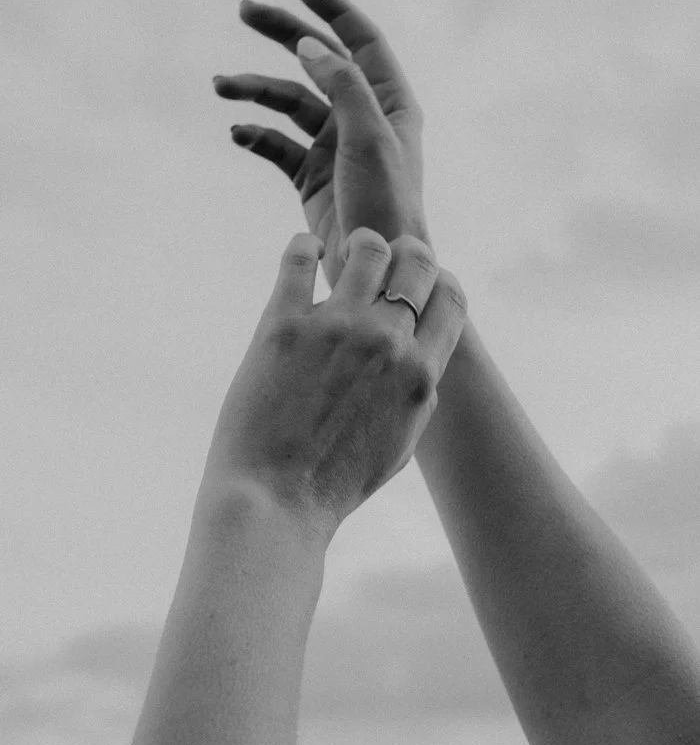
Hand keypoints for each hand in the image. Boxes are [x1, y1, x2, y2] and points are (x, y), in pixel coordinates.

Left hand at [201, 227, 467, 549]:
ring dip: (359, 244)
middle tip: (383, 260)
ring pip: (366, 248)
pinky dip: (303, 248)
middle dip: (406, 253)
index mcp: (421, 371)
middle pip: (417, 260)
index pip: (451, 295)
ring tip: (343, 253)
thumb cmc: (339, 481)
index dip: (439, 281)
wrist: (275, 500)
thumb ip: (419, 392)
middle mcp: (386, 341)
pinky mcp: (283, 323)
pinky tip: (305, 256)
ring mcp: (336, 328)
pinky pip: (298, 258)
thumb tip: (423, 356)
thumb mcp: (402, 442)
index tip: (418, 285)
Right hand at [213, 0, 431, 290]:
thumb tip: (308, 44)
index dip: (332, 8)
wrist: (375, 270)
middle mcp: (363, 118)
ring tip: (221, 86)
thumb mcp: (368, 139)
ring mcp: (335, 146)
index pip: (361, 40)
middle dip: (282, 34)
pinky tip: (238, 133)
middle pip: (319, 61)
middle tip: (244, 10)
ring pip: (290, 102)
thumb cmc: (385, 204)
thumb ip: (342, 87)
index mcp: (388, 103)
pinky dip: (257, 135)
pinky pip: (278, 145)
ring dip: (256, 90)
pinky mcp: (311, 176)